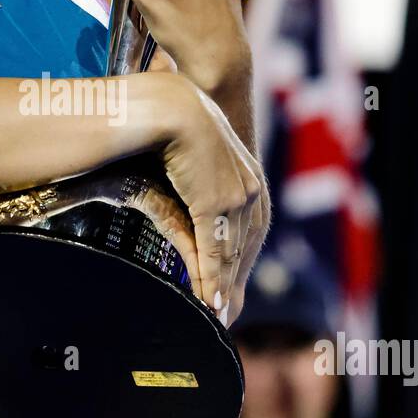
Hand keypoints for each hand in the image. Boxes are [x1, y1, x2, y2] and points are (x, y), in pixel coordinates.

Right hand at [154, 77, 268, 321]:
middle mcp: (251, 184)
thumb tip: (182, 210)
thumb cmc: (166, 125)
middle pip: (247, 244)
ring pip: (233, 251)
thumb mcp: (182, 167)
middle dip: (237, 281)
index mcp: (247, 172)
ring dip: (224, 287)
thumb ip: (187, 195)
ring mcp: (238, 194)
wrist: (167, 101)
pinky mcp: (218, 202)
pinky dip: (211, 279)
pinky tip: (207, 301)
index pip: (250, 226)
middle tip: (227, 314)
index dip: (240, 258)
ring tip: (217, 316)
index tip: (231, 284)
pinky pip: (215, 249)